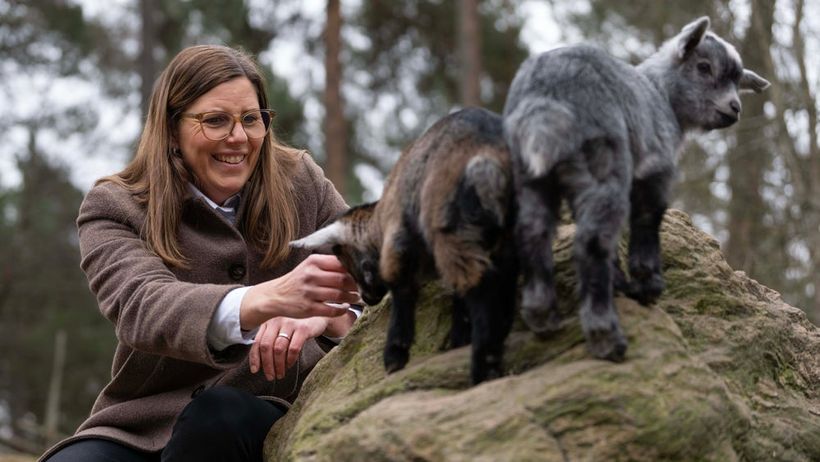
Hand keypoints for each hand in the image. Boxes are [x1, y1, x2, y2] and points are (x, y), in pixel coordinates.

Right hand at [240, 254, 359, 329]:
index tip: (362, 274)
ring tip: (357, 297)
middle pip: (343, 279)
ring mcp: (309, 292)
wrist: (275, 296)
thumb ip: (329, 265)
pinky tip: (346, 307)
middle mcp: (311, 275)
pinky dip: (342, 309)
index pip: (341, 264)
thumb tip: (354, 266)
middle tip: (364, 287)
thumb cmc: (298, 280)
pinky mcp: (308, 308)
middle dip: (356, 285)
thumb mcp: (310, 266)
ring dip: (352, 297)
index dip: (355, 270)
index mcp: (314, 262)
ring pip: (339, 295)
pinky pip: (332, 310)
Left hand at [249, 317, 328, 379]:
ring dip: (278, 365)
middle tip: (270, 376)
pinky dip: (290, 360)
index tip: (255, 370)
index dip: (255, 358)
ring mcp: (290, 324)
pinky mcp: (302, 329)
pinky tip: (290, 364)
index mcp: (268, 322)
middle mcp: (276, 321)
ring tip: (280, 373)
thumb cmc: (296, 327)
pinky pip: (293, 349)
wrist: (317, 317)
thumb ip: (269, 341)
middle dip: (267, 365)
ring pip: (279, 349)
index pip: (257, 342)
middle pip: (266, 346)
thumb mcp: (280, 331)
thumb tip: (259, 363)